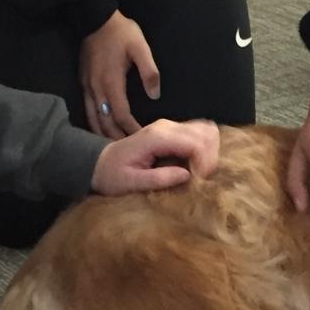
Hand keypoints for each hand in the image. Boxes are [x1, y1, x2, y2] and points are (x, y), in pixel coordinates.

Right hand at [80, 10, 160, 140]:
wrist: (95, 18)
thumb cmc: (121, 32)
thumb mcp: (140, 48)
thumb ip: (149, 72)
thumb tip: (155, 95)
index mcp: (111, 82)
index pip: (120, 115)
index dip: (131, 129)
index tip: (142, 140)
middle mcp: (96, 88)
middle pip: (105, 122)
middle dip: (116, 138)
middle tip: (129, 153)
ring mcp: (87, 86)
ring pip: (93, 118)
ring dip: (103, 134)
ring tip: (115, 148)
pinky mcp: (83, 82)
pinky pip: (88, 109)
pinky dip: (94, 123)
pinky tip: (100, 131)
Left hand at [91, 119, 219, 194]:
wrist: (99, 162)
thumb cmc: (112, 175)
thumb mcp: (130, 183)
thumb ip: (158, 179)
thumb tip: (187, 176)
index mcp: (156, 138)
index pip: (195, 143)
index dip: (204, 162)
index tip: (199, 181)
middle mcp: (166, 126)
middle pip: (206, 133)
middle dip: (210, 157)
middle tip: (202, 177)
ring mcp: (170, 126)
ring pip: (207, 130)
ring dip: (210, 151)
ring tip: (200, 171)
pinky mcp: (173, 131)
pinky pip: (200, 133)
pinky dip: (205, 147)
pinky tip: (196, 163)